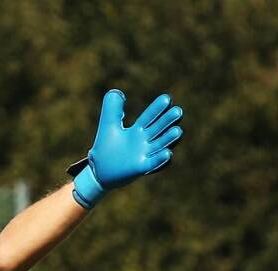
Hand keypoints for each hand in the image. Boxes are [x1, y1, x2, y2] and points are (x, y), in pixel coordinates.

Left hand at [68, 90, 183, 208]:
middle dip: (167, 121)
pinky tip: (168, 153)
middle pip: (158, 130)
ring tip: (178, 131)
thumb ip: (112, 108)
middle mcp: (143, 142)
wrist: (98, 171)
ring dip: (168, 139)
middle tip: (178, 111)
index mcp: (137, 131)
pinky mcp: (139, 168)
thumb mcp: (108, 125)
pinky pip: (152, 164)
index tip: (167, 98)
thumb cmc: (105, 148)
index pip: (149, 117)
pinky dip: (160, 160)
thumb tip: (117, 92)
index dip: (157, 109)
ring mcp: (143, 155)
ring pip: (159, 146)